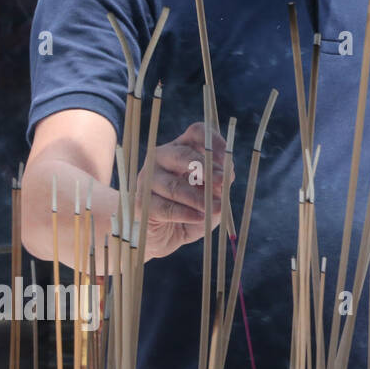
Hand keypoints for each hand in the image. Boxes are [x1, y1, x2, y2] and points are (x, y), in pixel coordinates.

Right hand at [137, 122, 233, 258]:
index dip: (214, 142)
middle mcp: (162, 157)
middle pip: (182, 154)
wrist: (168, 236)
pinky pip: (166, 207)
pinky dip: (187, 213)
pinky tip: (201, 217)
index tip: (228, 160)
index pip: (197, 133)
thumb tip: (226, 175)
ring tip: (217, 208)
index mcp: (183, 148)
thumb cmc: (195, 208)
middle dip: (205, 168)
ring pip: (174, 185)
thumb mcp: (213, 193)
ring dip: (199, 198)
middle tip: (222, 181)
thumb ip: (220, 182)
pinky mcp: (141, 203)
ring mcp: (147, 179)